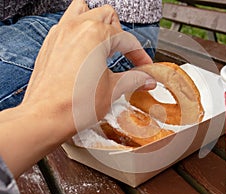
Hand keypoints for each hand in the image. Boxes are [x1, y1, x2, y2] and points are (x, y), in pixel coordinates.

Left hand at [22, 0, 155, 132]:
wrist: (46, 118)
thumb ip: (135, 79)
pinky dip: (79, 32)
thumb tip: (147, 79)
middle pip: (106, 15)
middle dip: (119, 33)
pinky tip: (84, 52)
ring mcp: (60, 33)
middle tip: (123, 53)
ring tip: (103, 43)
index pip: (126, 39)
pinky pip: (67, 25)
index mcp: (95, 34)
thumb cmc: (74, 105)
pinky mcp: (49, 44)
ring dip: (97, 23)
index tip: (143, 65)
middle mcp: (75, 27)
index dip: (139, 54)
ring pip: (83, 11)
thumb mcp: (114, 90)